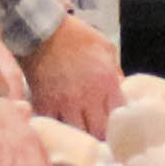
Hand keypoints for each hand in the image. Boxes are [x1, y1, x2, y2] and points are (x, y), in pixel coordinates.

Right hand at [24, 20, 124, 138]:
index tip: (115, 126)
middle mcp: (88, 97)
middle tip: (97, 135)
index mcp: (106, 82)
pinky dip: (58, 128)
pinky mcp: (45, 104)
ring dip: (80, 134)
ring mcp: (65, 103)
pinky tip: (60, 126)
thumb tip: (122, 90)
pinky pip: (53, 125)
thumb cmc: (76, 36)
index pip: (118, 115)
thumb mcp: (105, 48)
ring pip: (76, 133)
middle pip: (98, 131)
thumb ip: (116, 71)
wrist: (42, 31)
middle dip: (100, 134)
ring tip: (80, 132)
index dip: (118, 123)